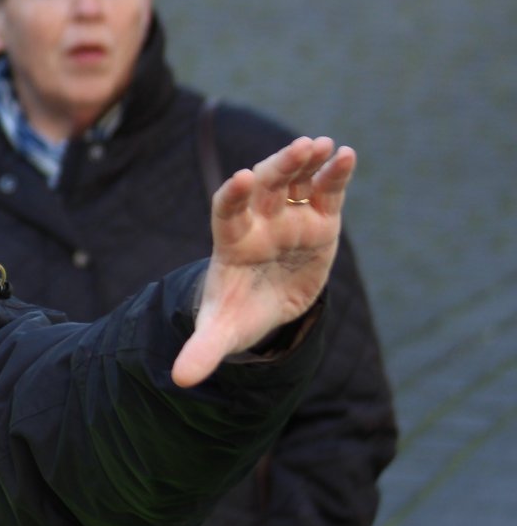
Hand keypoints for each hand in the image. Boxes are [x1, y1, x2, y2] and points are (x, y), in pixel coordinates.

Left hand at [172, 136, 356, 386]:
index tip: (240, 178)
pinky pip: (325, 191)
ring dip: (306, 162)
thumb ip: (202, 350)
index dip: (233, 195)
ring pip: (296, 181)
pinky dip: (335, 174)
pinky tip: (347, 155)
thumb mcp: (220, 334)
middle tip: (297, 149)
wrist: (263, 305)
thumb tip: (180, 380)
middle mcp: (259, 222)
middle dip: (279, 167)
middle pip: (265, 187)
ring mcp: (289, 217)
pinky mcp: (318, 219)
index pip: (226, 212)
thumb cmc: (237, 312)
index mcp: (231, 242)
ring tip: (322, 145)